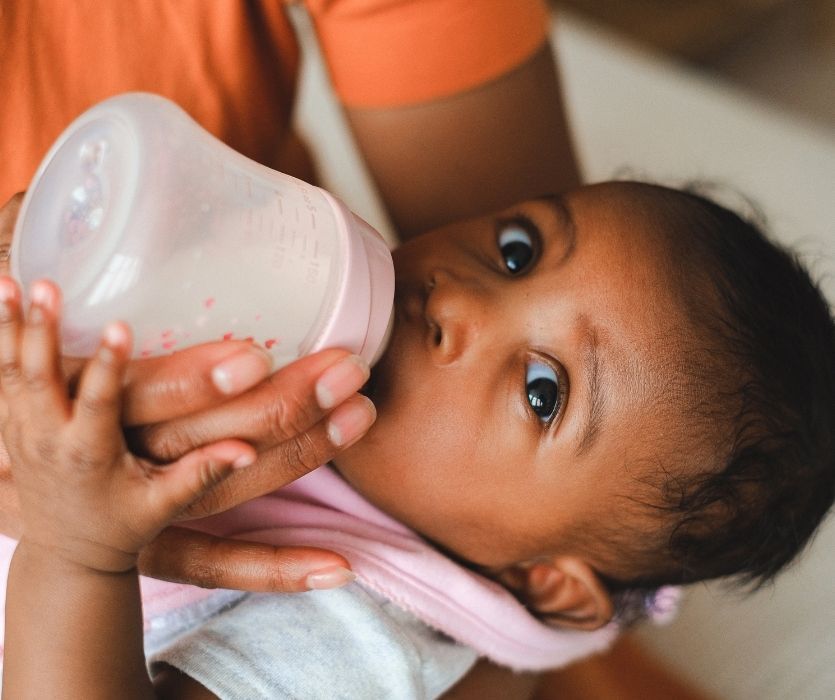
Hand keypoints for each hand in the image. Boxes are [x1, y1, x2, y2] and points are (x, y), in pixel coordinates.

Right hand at [0, 192, 371, 587]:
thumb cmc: (19, 357)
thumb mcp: (18, 304)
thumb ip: (32, 242)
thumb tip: (62, 182)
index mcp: (72, 397)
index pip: (134, 393)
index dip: (189, 378)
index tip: (255, 354)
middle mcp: (109, 455)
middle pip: (197, 438)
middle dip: (279, 405)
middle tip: (347, 368)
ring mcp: (134, 503)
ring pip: (222, 491)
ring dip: (298, 458)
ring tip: (361, 416)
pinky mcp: (151, 538)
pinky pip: (215, 560)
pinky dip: (273, 567)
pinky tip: (338, 566)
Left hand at [0, 277, 256, 571]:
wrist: (68, 558)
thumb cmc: (123, 526)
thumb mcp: (165, 503)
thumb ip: (203, 472)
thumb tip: (248, 452)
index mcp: (89, 454)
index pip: (97, 402)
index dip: (108, 364)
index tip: (120, 324)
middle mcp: (47, 441)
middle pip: (37, 378)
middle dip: (40, 329)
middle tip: (44, 286)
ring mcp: (22, 435)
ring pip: (8, 374)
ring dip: (6, 328)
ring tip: (5, 280)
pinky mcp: (11, 432)